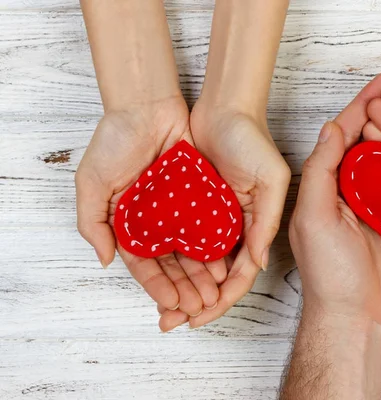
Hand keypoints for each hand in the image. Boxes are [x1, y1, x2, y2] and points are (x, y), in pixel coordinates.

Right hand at [76, 96, 225, 326]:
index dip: (156, 286)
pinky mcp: (200, 196)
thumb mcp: (91, 182)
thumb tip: (107, 261)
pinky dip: (214, 246)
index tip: (170, 305)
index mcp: (130, 222)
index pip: (144, 264)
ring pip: (192, 249)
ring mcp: (179, 209)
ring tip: (213, 293)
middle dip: (184, 288)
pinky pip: (209, 226)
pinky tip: (223, 263)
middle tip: (197, 308)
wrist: (147, 105)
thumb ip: (92, 223)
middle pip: (172, 263)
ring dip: (201, 273)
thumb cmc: (114, 141)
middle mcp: (156, 220)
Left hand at [155, 103, 290, 329]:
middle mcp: (232, 226)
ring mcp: (210, 216)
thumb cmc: (253, 139)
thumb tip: (257, 262)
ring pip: (196, 261)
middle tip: (174, 321)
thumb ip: (266, 220)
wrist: (224, 107)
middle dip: (198, 300)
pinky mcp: (189, 203)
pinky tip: (155, 273)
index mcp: (253, 225)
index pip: (242, 272)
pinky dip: (170, 256)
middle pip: (217, 274)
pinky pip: (179, 236)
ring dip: (181, 284)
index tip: (203, 317)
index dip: (224, 298)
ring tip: (162, 306)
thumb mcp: (272, 178)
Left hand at [289, 70, 380, 332]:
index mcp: (326, 183)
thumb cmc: (327, 273)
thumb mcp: (313, 218)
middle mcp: (349, 188)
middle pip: (371, 137)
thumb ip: (320, 172)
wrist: (351, 316)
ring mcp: (373, 203)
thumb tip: (332, 127)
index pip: (346, 132)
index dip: (365, 103)